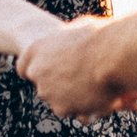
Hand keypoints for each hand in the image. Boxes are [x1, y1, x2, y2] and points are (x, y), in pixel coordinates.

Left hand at [19, 16, 136, 121]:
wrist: (113, 57)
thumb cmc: (101, 38)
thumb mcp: (80, 28)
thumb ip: (69, 38)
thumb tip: (74, 37)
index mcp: (36, 48)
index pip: (24, 66)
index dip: (37, 69)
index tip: (48, 71)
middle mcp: (36, 71)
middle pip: (43, 83)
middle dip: (59, 84)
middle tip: (79, 78)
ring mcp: (47, 91)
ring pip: (58, 98)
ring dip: (72, 95)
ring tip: (95, 86)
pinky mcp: (60, 107)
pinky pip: (71, 108)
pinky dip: (83, 105)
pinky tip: (98, 96)